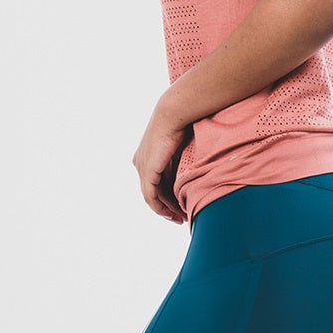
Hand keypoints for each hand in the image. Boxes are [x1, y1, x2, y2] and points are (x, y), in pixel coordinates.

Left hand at [132, 96, 192, 225]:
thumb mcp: (181, 147)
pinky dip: (162, 208)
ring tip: (179, 219)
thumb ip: (181, 163)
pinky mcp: (147, 172)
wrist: (174, 113)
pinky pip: (152, 197)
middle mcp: (140, 162)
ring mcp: (142, 167)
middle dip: (167, 207)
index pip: (155, 182)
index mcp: (146, 155)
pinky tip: (172, 214)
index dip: (167, 197)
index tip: (179, 207)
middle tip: (180, 218)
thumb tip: (192, 175)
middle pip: (153, 192)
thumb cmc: (182, 124)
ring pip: (152, 198)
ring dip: (166, 210)